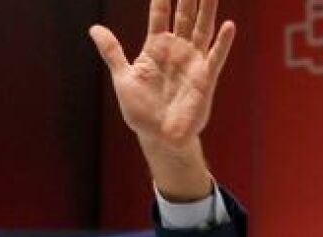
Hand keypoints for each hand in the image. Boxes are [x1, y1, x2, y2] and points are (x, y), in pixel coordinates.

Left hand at [89, 0, 234, 199]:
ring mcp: (193, 62)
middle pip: (185, 14)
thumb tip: (94, 29)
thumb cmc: (141, 111)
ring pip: (203, 28)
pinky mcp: (205, 78)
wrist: (159, 138)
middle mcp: (177, 49)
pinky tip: (228, 26)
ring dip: (208, 9)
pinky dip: (222, 42)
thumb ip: (112, 51)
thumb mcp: (123, 78)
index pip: (160, 13)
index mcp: (156, 47)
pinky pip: (215, 57)